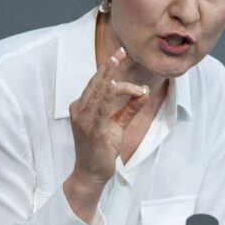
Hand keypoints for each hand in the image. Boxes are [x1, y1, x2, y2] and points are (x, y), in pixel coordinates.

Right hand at [64, 47, 148, 222]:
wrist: (91, 173)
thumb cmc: (102, 150)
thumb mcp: (118, 125)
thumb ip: (130, 108)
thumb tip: (144, 92)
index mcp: (82, 107)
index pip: (96, 83)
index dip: (107, 69)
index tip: (119, 55)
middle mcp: (79, 110)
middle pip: (96, 83)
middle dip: (109, 66)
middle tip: (120, 51)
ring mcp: (84, 119)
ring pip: (99, 91)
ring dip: (112, 76)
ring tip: (119, 60)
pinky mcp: (92, 129)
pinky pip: (102, 108)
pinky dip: (110, 95)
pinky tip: (118, 85)